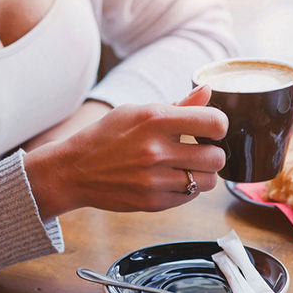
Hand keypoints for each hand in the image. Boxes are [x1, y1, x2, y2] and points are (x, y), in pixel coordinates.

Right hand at [24, 85, 227, 220]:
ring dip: (203, 174)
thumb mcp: (138, 111)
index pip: (214, 123)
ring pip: (208, 181)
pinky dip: (187, 188)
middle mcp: (156, 150)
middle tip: (199, 151)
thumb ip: (179, 105)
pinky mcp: (153, 202)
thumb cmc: (107, 136)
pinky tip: (171, 178)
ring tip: (187, 166)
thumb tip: (208, 91)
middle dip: (212, 153)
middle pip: (216, 157)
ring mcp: (154, 179)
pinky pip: (190, 196)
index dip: (218, 126)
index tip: (210, 129)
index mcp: (155, 119)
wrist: (73, 170)